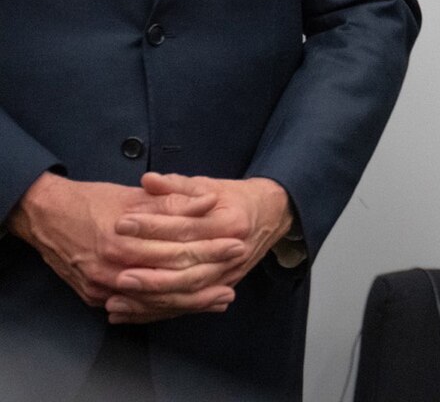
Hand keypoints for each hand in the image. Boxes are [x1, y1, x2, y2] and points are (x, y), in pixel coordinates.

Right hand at [4, 173, 245, 317]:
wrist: (45, 216)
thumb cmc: (91, 201)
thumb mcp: (134, 195)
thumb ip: (174, 201)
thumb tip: (210, 201)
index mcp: (125, 240)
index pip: (179, 250)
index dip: (211, 248)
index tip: (238, 243)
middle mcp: (112, 269)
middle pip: (171, 280)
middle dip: (208, 277)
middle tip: (235, 276)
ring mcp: (102, 287)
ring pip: (154, 301)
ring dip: (190, 302)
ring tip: (220, 298)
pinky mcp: (95, 296)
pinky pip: (134, 307)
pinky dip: (161, 308)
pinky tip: (184, 306)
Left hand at [104, 174, 293, 322]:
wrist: (271, 215)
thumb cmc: (234, 198)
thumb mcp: (208, 185)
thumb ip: (177, 186)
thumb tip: (148, 180)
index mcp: (230, 222)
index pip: (186, 228)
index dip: (153, 226)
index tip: (121, 223)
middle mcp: (233, 252)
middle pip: (187, 267)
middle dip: (150, 271)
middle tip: (116, 271)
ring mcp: (229, 274)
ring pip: (186, 292)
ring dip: (150, 298)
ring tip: (115, 298)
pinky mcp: (221, 288)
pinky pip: (186, 306)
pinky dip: (156, 311)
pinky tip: (129, 312)